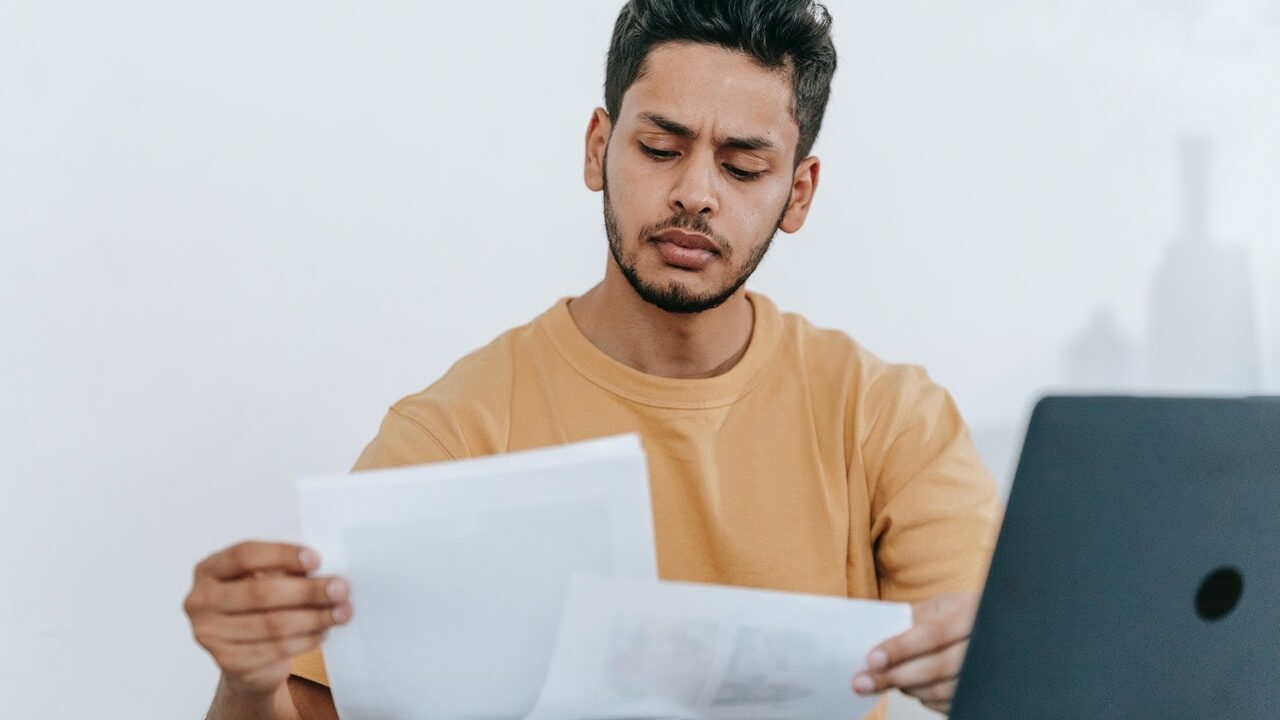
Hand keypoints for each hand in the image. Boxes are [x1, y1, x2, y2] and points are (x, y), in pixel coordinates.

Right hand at [183, 541, 352, 698]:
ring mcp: (210, 634)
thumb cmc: (258, 607)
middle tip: (341, 588)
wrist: (245, 657)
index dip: (282, 555)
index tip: (317, 559)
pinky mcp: (227, 662)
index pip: (244, 555)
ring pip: (272, 624)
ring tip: (342, 612)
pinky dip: (306, 639)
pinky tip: (324, 631)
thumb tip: (326, 572)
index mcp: (209, 570)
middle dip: (307, 591)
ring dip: (314, 617)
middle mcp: (201, 601)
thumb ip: (286, 571)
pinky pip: (275, 649)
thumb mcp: (265, 579)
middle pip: (260, 593)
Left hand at [851, 591, 978, 714]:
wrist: (994, 627)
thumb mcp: (941, 606)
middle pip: (937, 667)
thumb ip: (913, 618)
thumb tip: (876, 636)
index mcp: (972, 613)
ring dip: (907, 687)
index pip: (933, 634)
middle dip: (896, 675)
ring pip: (942, 690)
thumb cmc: (961, 615)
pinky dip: (924, 698)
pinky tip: (910, 687)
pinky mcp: (983, 693)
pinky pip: (948, 703)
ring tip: (884, 680)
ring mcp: (987, 671)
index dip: (901, 647)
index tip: (872, 659)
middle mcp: (984, 644)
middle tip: (863, 682)